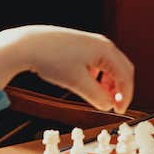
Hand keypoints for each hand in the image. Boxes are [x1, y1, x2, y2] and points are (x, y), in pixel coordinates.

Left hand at [0, 25, 134, 113]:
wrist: (28, 44)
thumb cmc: (52, 59)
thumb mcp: (77, 82)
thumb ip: (97, 96)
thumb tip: (108, 105)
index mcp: (105, 50)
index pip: (125, 76)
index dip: (125, 96)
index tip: (120, 110)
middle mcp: (102, 43)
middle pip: (122, 68)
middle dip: (120, 89)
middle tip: (114, 105)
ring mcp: (92, 42)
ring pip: (111, 65)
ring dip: (111, 82)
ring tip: (102, 97)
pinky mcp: (81, 45)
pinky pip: (99, 62)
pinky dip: (101, 76)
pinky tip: (91, 84)